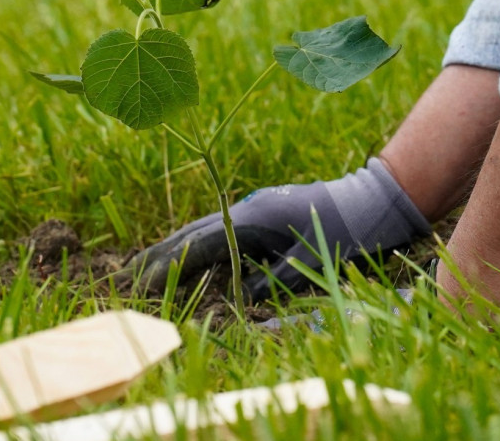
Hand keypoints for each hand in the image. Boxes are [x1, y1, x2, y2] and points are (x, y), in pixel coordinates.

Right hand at [120, 158, 430, 300]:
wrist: (371, 201)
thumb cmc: (345, 232)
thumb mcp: (311, 261)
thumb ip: (273, 278)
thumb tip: (240, 297)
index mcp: (254, 219)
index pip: (200, 243)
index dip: (170, 264)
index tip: (143, 283)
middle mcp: (247, 209)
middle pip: (193, 233)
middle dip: (159, 255)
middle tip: (127, 277)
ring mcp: (253, 209)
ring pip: (204, 229)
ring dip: (174, 249)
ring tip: (146, 268)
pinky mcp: (261, 213)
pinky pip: (220, 231)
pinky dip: (197, 245)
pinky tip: (188, 257)